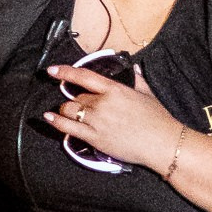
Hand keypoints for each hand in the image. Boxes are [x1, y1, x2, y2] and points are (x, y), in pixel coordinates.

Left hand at [45, 61, 186, 176]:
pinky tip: (49, 118)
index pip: (84, 77)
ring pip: (69, 111)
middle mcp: (103, 103)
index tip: (53, 70)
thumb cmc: (158, 118)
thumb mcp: (147, 93)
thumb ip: (137, 79)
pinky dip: (57, 122)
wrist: (162, 143)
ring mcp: (97, 121)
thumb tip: (135, 67)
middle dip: (75, 100)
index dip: (65, 72)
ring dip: (65, 111)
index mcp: (115, 89)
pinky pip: (69, 128)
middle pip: (77, 97)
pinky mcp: (95, 138)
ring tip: (66, 112)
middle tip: (79, 105)